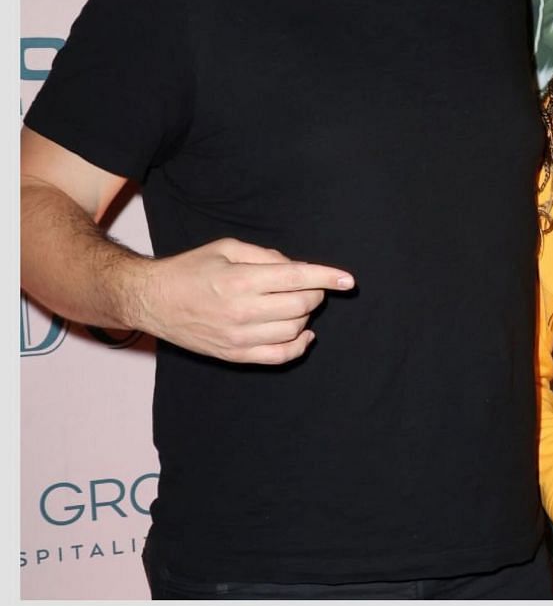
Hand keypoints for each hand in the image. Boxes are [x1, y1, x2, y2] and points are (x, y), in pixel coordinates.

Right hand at [130, 237, 353, 363]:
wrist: (151, 300)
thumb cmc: (190, 269)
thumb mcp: (227, 248)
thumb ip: (267, 256)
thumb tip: (300, 268)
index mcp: (241, 280)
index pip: (299, 278)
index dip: (328, 277)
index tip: (348, 280)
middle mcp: (242, 310)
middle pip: (302, 304)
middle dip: (314, 292)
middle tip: (306, 284)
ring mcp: (238, 337)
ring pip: (295, 329)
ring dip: (304, 315)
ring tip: (293, 303)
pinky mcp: (234, 354)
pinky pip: (280, 356)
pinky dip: (299, 345)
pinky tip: (304, 333)